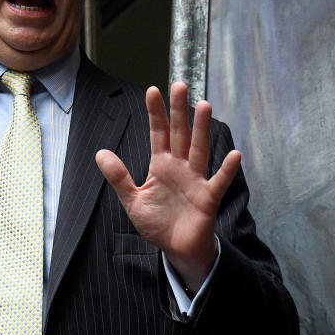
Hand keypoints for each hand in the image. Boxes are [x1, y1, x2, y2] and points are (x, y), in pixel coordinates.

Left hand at [95, 82, 240, 290]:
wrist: (176, 249)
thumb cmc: (158, 223)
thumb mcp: (133, 200)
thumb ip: (119, 177)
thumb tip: (100, 153)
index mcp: (161, 165)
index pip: (158, 133)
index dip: (156, 113)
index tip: (153, 90)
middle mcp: (180, 167)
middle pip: (180, 133)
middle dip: (179, 110)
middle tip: (180, 85)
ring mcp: (196, 180)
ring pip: (199, 149)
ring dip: (201, 129)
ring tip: (204, 105)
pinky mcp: (208, 198)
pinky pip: (219, 181)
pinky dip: (227, 169)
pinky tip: (235, 155)